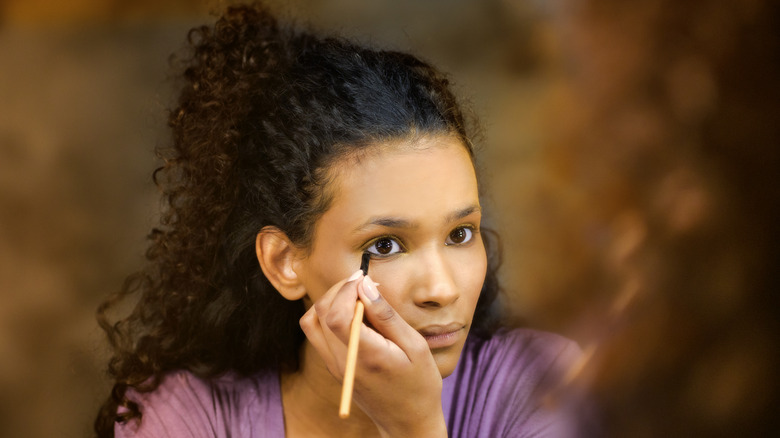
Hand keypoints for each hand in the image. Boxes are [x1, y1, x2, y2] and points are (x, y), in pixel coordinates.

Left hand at [299, 271, 446, 437]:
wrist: (407, 422)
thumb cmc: (419, 384)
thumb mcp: (414, 346)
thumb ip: (387, 315)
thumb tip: (365, 285)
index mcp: (366, 357)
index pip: (337, 315)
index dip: (346, 289)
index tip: (364, 278)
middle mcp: (342, 362)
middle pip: (321, 313)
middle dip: (339, 290)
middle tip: (363, 283)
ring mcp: (334, 366)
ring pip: (312, 322)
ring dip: (330, 301)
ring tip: (357, 296)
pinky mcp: (333, 367)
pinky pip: (317, 333)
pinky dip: (328, 315)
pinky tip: (353, 314)